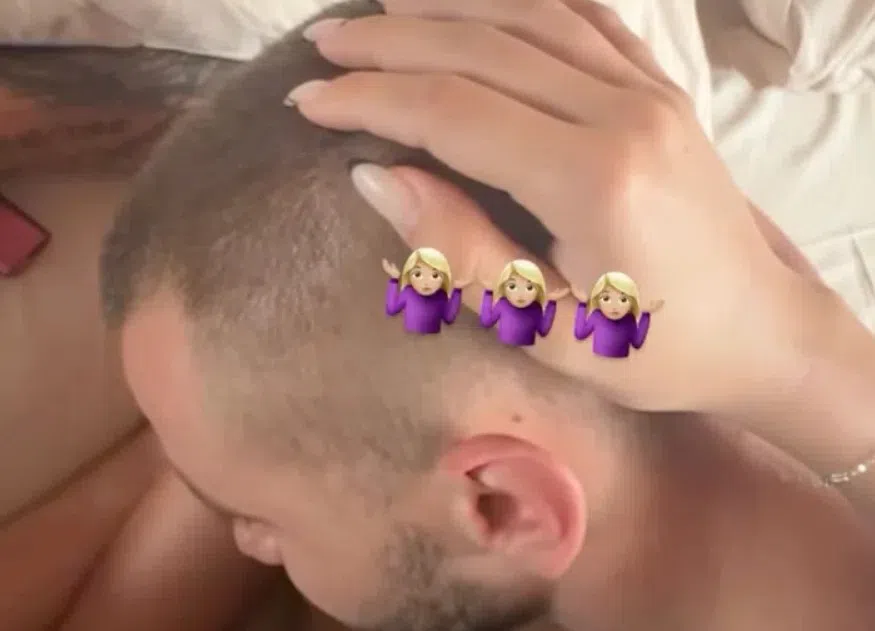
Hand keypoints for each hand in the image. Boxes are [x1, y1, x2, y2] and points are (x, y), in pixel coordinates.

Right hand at [295, 1, 813, 412]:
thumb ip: (457, 248)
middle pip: (482, 50)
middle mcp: (623, 112)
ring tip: (379, 9)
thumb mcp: (545, 325)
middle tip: (322, 46)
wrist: (757, 331)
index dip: (371, 100)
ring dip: (446, 7)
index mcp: (592, 178)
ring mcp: (649, 91)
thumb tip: (372, 175)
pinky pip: (585, 19)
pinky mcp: (662, 89)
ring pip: (529, 18)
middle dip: (390, 44)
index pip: (453, 113)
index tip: (309, 101)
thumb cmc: (649, 346)